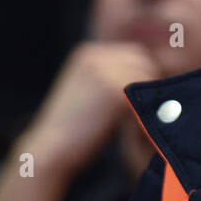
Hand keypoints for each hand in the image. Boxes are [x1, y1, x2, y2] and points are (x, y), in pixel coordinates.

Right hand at [20, 42, 160, 176]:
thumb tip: (143, 76)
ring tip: (140, 116)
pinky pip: (145, 93)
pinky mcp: (115, 89)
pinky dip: (146, 107)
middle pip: (142, 60)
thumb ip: (108, 78)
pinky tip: (137, 124)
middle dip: (148, 81)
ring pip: (147, 75)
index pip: (132, 53)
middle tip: (148, 106)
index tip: (144, 95)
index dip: (142, 72)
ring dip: (149, 95)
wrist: (52, 148)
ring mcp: (105, 70)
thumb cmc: (70, 128)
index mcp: (87, 52)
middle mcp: (96, 55)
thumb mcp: (86, 90)